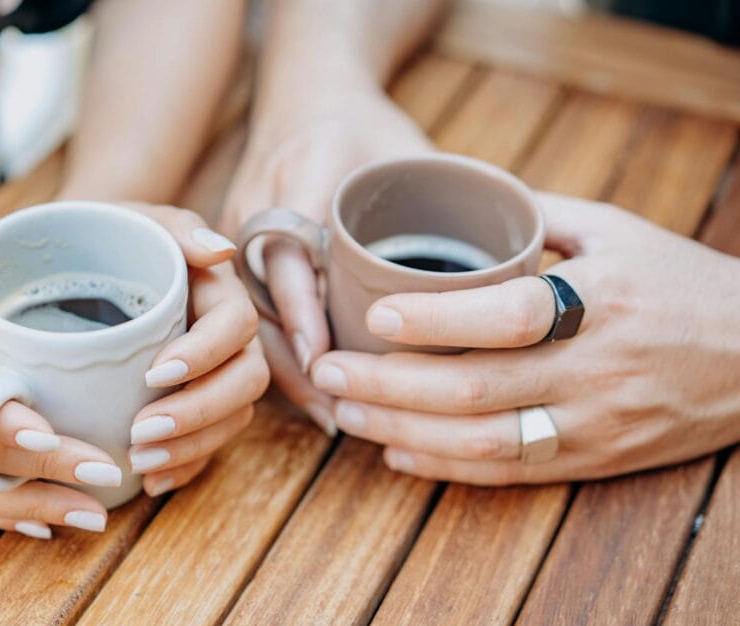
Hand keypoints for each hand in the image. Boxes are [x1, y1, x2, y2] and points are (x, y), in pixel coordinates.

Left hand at [122, 204, 268, 495]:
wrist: (87, 260)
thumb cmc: (111, 235)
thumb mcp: (137, 219)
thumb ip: (179, 229)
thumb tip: (221, 251)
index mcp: (220, 292)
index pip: (236, 326)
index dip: (205, 354)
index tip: (155, 373)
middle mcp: (230, 338)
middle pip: (245, 381)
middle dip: (199, 412)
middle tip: (141, 430)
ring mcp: (218, 374)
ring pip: (233, 418)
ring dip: (192, 446)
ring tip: (139, 462)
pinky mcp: (199, 404)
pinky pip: (210, 444)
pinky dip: (185, 466)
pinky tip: (149, 481)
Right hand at [222, 84, 431, 434]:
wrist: (304, 91)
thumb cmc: (363, 124)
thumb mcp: (406, 154)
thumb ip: (442, 208)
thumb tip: (512, 279)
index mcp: (300, 176)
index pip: (287, 257)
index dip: (303, 315)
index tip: (327, 363)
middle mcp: (255, 207)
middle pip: (258, 302)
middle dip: (293, 365)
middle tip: (340, 413)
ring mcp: (236, 231)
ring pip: (249, 315)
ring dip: (284, 369)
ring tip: (330, 413)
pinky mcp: (233, 252)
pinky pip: (250, 309)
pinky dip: (278, 351)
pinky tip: (308, 387)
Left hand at [310, 194, 739, 483]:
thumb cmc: (679, 282)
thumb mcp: (618, 231)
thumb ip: (537, 219)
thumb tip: (461, 203)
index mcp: (603, 301)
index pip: (509, 317)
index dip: (436, 321)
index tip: (374, 314)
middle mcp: (595, 370)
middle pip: (475, 390)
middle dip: (388, 387)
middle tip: (328, 374)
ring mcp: (595, 424)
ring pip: (482, 442)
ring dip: (402, 434)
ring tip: (345, 416)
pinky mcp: (595, 461)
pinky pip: (510, 473)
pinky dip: (446, 468)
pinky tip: (396, 455)